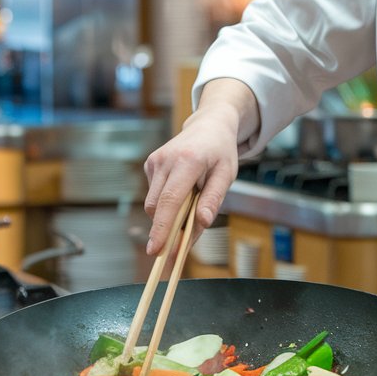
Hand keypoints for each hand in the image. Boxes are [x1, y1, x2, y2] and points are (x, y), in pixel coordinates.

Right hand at [142, 101, 240, 257]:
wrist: (208, 125)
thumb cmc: (221, 152)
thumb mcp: (226, 174)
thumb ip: (213, 199)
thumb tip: (201, 224)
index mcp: (188, 160)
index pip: (170, 200)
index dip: (162, 228)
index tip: (156, 250)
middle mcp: (166, 159)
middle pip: (157, 206)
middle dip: (164, 230)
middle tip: (179, 245)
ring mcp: (155, 161)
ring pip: (153, 204)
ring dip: (168, 215)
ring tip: (192, 203)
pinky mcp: (150, 164)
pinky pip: (154, 194)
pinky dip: (166, 202)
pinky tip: (183, 190)